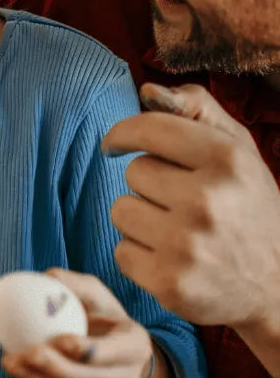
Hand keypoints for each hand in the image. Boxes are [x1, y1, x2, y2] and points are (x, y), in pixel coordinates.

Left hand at [1, 269, 156, 377]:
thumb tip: (49, 276)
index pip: (111, 352)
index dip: (85, 349)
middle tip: (25, 352)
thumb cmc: (105, 317)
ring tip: (10, 363)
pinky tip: (16, 370)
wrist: (121, 356)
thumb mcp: (99, 296)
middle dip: (55, 368)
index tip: (58, 339)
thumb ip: (77, 285)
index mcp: (135, 346)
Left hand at [102, 83, 279, 336]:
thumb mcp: (240, 152)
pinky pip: (121, 251)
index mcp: (227, 160)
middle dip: (150, 184)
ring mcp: (187, 245)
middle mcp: (207, 200)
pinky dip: (139, 255)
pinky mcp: (169, 283)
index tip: (114, 144)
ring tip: (176, 230)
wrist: (277, 286)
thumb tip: (148, 91)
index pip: (150, 130)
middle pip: (134, 172)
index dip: (123, 134)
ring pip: (121, 210)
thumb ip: (198, 110)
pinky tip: (172, 258)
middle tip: (181, 202)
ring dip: (140, 219)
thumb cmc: (249, 208)